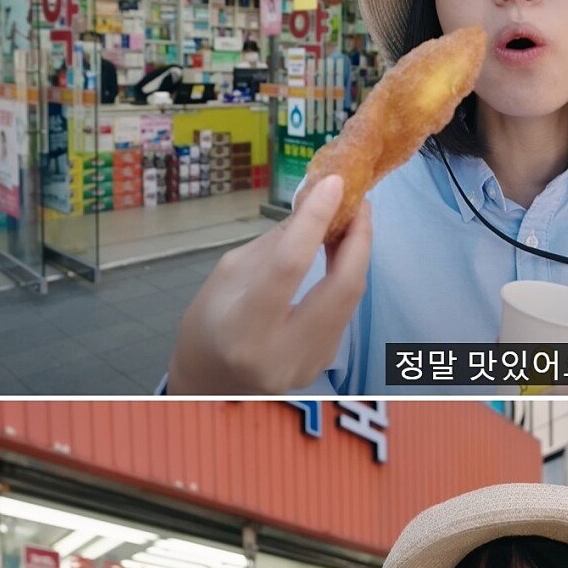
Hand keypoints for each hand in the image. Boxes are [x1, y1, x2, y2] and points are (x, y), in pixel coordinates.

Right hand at [168, 160, 373, 398]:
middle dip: (359, 239)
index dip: (316, 220)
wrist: (210, 384)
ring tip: (352, 222)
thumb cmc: (208, 324)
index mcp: (244, 328)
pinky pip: (343, 314)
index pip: (290, 265)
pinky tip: (341, 258)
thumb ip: (276, 244)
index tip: (333, 183)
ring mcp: (307, 366)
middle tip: (360, 202)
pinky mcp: (322, 367)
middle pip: (340, 288)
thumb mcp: (228, 274)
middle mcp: (280, 353)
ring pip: (349, 301)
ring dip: (356, 257)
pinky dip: (345, 281)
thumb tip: (314, 204)